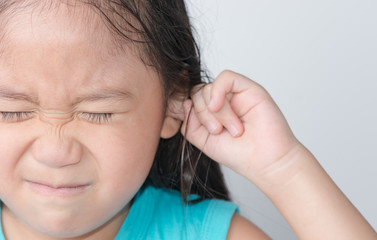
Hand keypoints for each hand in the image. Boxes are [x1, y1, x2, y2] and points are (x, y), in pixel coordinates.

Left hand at [181, 70, 301, 183]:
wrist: (265, 161)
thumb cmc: (239, 154)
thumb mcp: (204, 142)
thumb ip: (190, 124)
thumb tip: (185, 103)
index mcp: (213, 112)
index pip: (193, 100)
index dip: (192, 112)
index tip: (204, 131)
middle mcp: (224, 101)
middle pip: (199, 93)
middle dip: (203, 114)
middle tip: (218, 131)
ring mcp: (236, 94)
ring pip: (210, 88)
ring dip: (216, 112)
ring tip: (232, 129)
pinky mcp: (249, 88)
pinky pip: (226, 77)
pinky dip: (217, 91)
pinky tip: (219, 107)